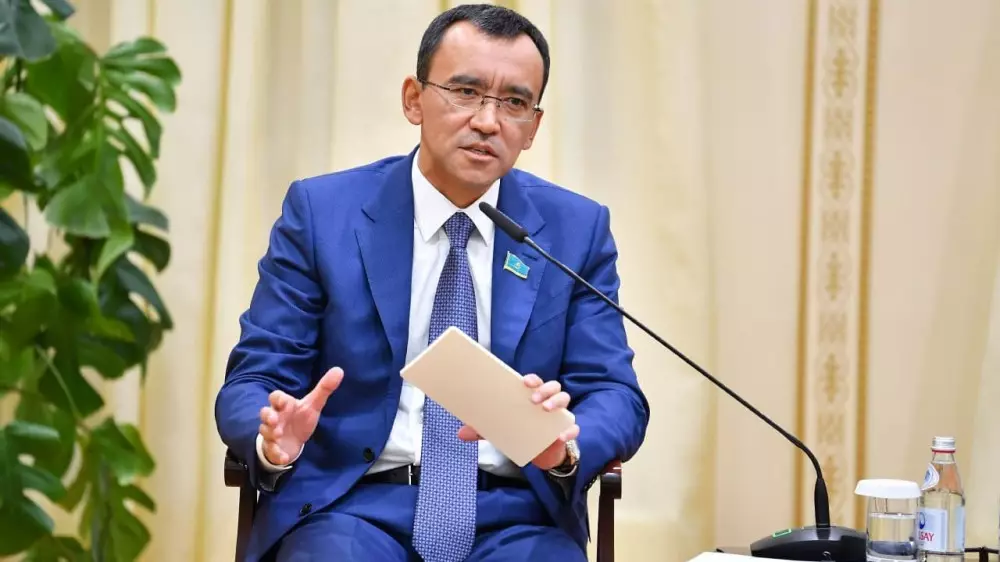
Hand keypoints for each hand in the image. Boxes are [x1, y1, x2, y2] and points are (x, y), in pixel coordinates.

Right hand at [259, 367, 343, 465]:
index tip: (285, 402)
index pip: (276, 397)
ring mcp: (272, 434)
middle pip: (265, 413)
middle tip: (275, 421)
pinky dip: (276, 454)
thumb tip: (339, 370)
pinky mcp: (273, 449)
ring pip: (265, 432)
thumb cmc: (300, 419)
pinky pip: (271, 451)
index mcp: (284, 406)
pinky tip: (284, 457)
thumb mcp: (313, 405)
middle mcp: (275, 418)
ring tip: (278, 435)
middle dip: (268, 416)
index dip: (278, 399)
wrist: (293, 441)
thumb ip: (324, 388)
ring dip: (270, 433)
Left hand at [457, 374, 578, 470]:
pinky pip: (573, 428)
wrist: (541, 454)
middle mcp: (549, 402)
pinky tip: (560, 435)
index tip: (524, 381)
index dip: (532, 379)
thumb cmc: (522, 432)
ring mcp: (559, 416)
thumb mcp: (501, 430)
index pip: (536, 382)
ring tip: (546, 409)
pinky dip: (570, 430)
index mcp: (533, 396)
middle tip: (533, 399)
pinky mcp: (566, 432)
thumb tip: (460, 433)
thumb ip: (483, 431)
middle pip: (553, 387)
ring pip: (565, 401)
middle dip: (545, 389)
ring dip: (557, 402)